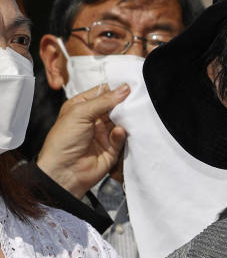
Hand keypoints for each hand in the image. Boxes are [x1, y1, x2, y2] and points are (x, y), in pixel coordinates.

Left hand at [36, 83, 129, 198]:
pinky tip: (118, 132)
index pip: (103, 93)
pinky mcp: (112, 148)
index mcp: (82, 107)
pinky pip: (122, 137)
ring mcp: (103, 134)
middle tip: (134, 100)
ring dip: (126, 119)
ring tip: (128, 116)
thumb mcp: (80, 113)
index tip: (128, 86)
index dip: (115, 89)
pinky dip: (122, 134)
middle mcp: (94, 119)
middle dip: (124, 104)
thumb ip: (103, 100)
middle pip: (115, 107)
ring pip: (122, 121)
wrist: (64, 171)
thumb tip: (123, 89)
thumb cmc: (62, 142)